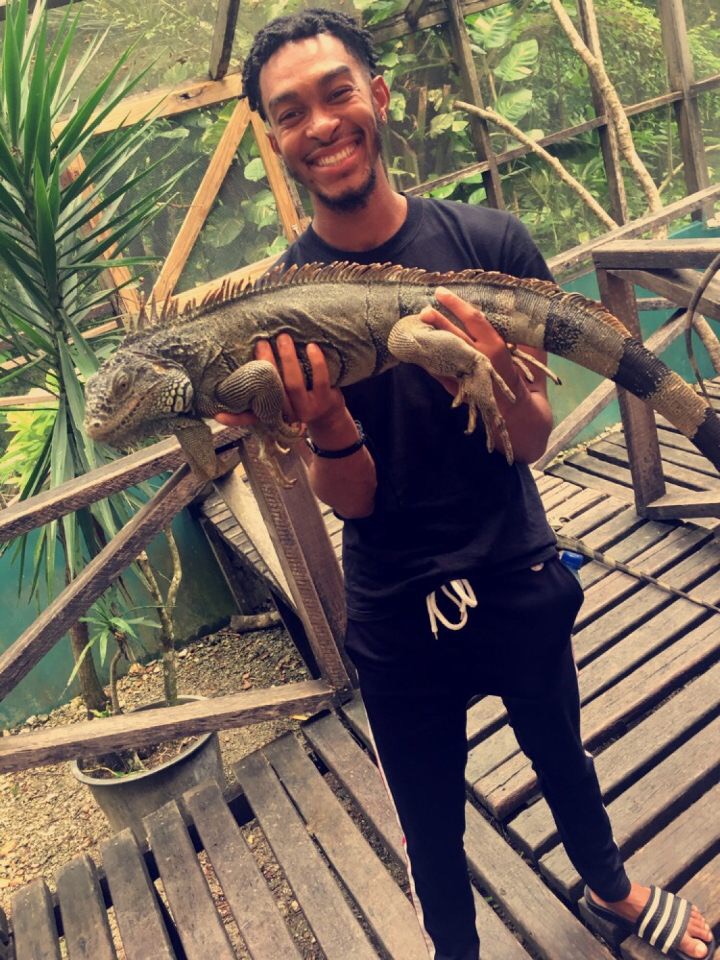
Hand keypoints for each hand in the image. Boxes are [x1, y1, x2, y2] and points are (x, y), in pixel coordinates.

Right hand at [214, 335, 345, 428]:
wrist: (329, 416)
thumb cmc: (297, 400)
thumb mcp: (279, 400)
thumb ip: (262, 389)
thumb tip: (242, 363)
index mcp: (271, 414)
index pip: (249, 418)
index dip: (233, 418)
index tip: (217, 412)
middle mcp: (287, 414)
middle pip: (271, 389)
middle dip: (265, 363)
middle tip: (261, 342)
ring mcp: (307, 408)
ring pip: (293, 383)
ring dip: (287, 358)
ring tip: (283, 338)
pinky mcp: (326, 401)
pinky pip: (320, 378)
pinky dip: (316, 361)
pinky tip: (311, 347)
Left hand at [419, 286, 518, 396]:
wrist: (506, 399)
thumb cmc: (504, 365)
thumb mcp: (504, 344)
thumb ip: (487, 330)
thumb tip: (463, 308)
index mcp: (494, 343)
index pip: (473, 318)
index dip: (456, 303)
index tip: (441, 291)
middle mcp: (480, 357)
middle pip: (455, 334)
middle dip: (438, 320)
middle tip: (423, 310)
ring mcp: (466, 372)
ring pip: (443, 352)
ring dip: (429, 339)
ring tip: (416, 327)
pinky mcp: (455, 384)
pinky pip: (437, 369)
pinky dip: (426, 359)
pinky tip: (417, 348)